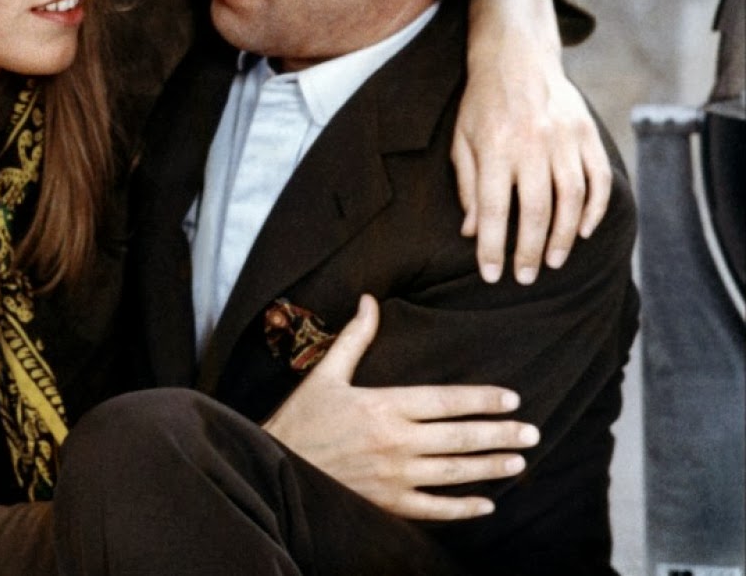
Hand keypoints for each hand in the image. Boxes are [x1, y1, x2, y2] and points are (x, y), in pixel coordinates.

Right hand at [262, 295, 537, 520]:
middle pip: (459, 438)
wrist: (275, 464)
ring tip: (519, 462)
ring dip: (490, 467)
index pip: (446, 401)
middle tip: (532, 432)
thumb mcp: (326, 373)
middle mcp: (394, 441)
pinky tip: (486, 504)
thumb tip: (370, 300)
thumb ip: (354, 338)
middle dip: (500, 434)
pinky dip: (462, 508)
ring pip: (454, 473)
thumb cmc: (302, 418)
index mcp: (383, 405)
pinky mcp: (387, 503)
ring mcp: (393, 476)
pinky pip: (434, 508)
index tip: (511, 399)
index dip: (482, 400)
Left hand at [457, 0, 610, 283]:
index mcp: (495, 149)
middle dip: (531, 252)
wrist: (516, 55)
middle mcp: (532, 145)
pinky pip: (598, 178)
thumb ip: (469, 187)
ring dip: (565, 238)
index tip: (492, 275)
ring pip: (572, 200)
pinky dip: (595, 209)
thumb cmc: (481, 103)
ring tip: (554, 262)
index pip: (494, 211)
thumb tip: (473, 233)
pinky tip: (584, 231)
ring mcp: (564, 139)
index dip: (493, 248)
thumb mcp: (462, 141)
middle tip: (526, 277)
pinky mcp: (586, 133)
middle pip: (537, 212)